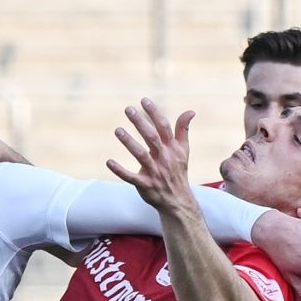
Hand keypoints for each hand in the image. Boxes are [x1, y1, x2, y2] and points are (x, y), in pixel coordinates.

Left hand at [105, 99, 196, 215]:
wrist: (177, 200)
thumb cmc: (178, 172)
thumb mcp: (184, 150)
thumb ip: (184, 130)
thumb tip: (190, 111)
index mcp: (172, 148)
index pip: (164, 126)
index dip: (154, 113)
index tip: (144, 100)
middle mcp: (164, 158)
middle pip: (151, 137)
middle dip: (140, 122)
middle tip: (128, 109)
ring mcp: (154, 172)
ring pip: (141, 155)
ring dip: (129, 142)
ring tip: (117, 130)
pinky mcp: (145, 185)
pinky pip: (131, 177)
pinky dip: (120, 170)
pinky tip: (109, 162)